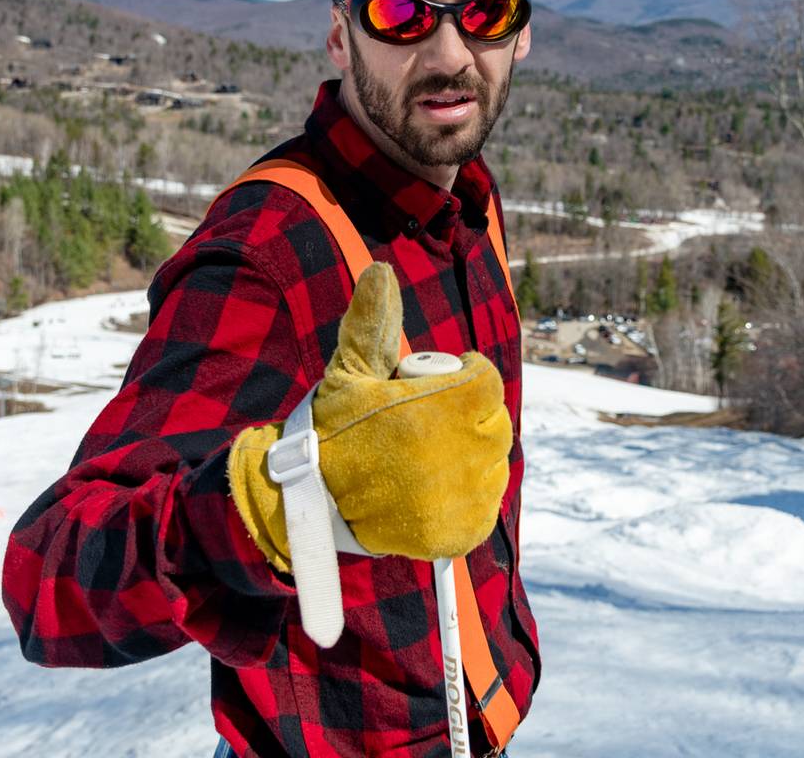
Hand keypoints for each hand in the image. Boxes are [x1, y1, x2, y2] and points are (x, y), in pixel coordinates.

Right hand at [228, 263, 511, 569]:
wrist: (310, 499)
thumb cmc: (333, 426)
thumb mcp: (350, 369)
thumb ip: (372, 320)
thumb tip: (380, 271)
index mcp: (442, 407)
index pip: (484, 380)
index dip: (465, 375)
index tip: (441, 383)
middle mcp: (461, 452)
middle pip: (493, 420)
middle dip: (469, 414)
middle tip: (432, 419)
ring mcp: (464, 496)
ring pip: (493, 462)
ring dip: (471, 453)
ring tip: (430, 454)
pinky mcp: (461, 532)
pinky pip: (484, 504)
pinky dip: (468, 495)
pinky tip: (434, 487)